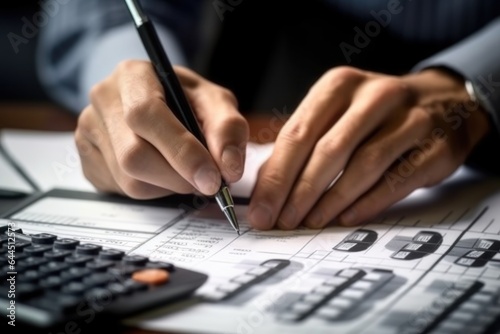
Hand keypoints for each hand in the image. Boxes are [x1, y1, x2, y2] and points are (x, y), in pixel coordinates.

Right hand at [75, 60, 248, 198]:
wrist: (158, 102)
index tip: (211, 177)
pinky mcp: (87, 159)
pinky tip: (162, 173)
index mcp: (133, 75)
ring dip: (167, 187)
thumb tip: (228, 167)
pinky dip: (152, 190)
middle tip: (206, 182)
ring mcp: (89, 130)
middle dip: (178, 177)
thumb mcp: (215, 102)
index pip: (147, 114)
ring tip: (183, 172)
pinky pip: (121, 189)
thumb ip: (228, 128)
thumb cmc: (186, 101)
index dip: (181, 151)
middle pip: (134, 154)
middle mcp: (103, 99)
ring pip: (128, 179)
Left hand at [248, 66, 490, 229]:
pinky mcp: (436, 146)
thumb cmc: (373, 115)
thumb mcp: (336, 113)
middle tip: (282, 222)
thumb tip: (266, 188)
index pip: (298, 133)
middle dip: (300, 192)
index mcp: (339, 85)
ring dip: (332, 200)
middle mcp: (375, 95)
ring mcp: (411, 118)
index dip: (277, 176)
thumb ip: (302, 144)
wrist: (442, 102)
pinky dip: (368, 202)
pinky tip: (346, 218)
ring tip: (310, 223)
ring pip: (363, 164)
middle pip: (329, 150)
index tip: (262, 209)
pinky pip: (397, 179)